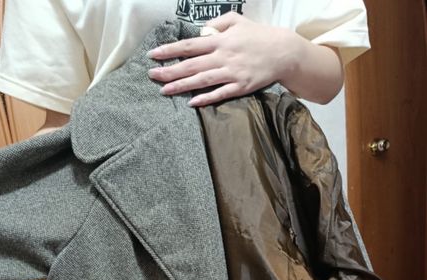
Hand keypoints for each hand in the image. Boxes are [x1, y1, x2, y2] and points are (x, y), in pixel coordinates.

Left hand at [147, 12, 296, 106]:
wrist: (283, 51)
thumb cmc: (259, 36)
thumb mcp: (237, 21)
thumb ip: (217, 24)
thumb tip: (200, 32)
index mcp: (220, 40)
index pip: (189, 45)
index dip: (170, 50)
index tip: (153, 55)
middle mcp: (223, 56)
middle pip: (191, 64)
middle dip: (169, 70)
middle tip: (151, 76)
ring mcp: (231, 73)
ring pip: (202, 80)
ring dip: (181, 86)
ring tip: (164, 90)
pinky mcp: (241, 86)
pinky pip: (220, 93)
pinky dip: (206, 98)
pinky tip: (192, 103)